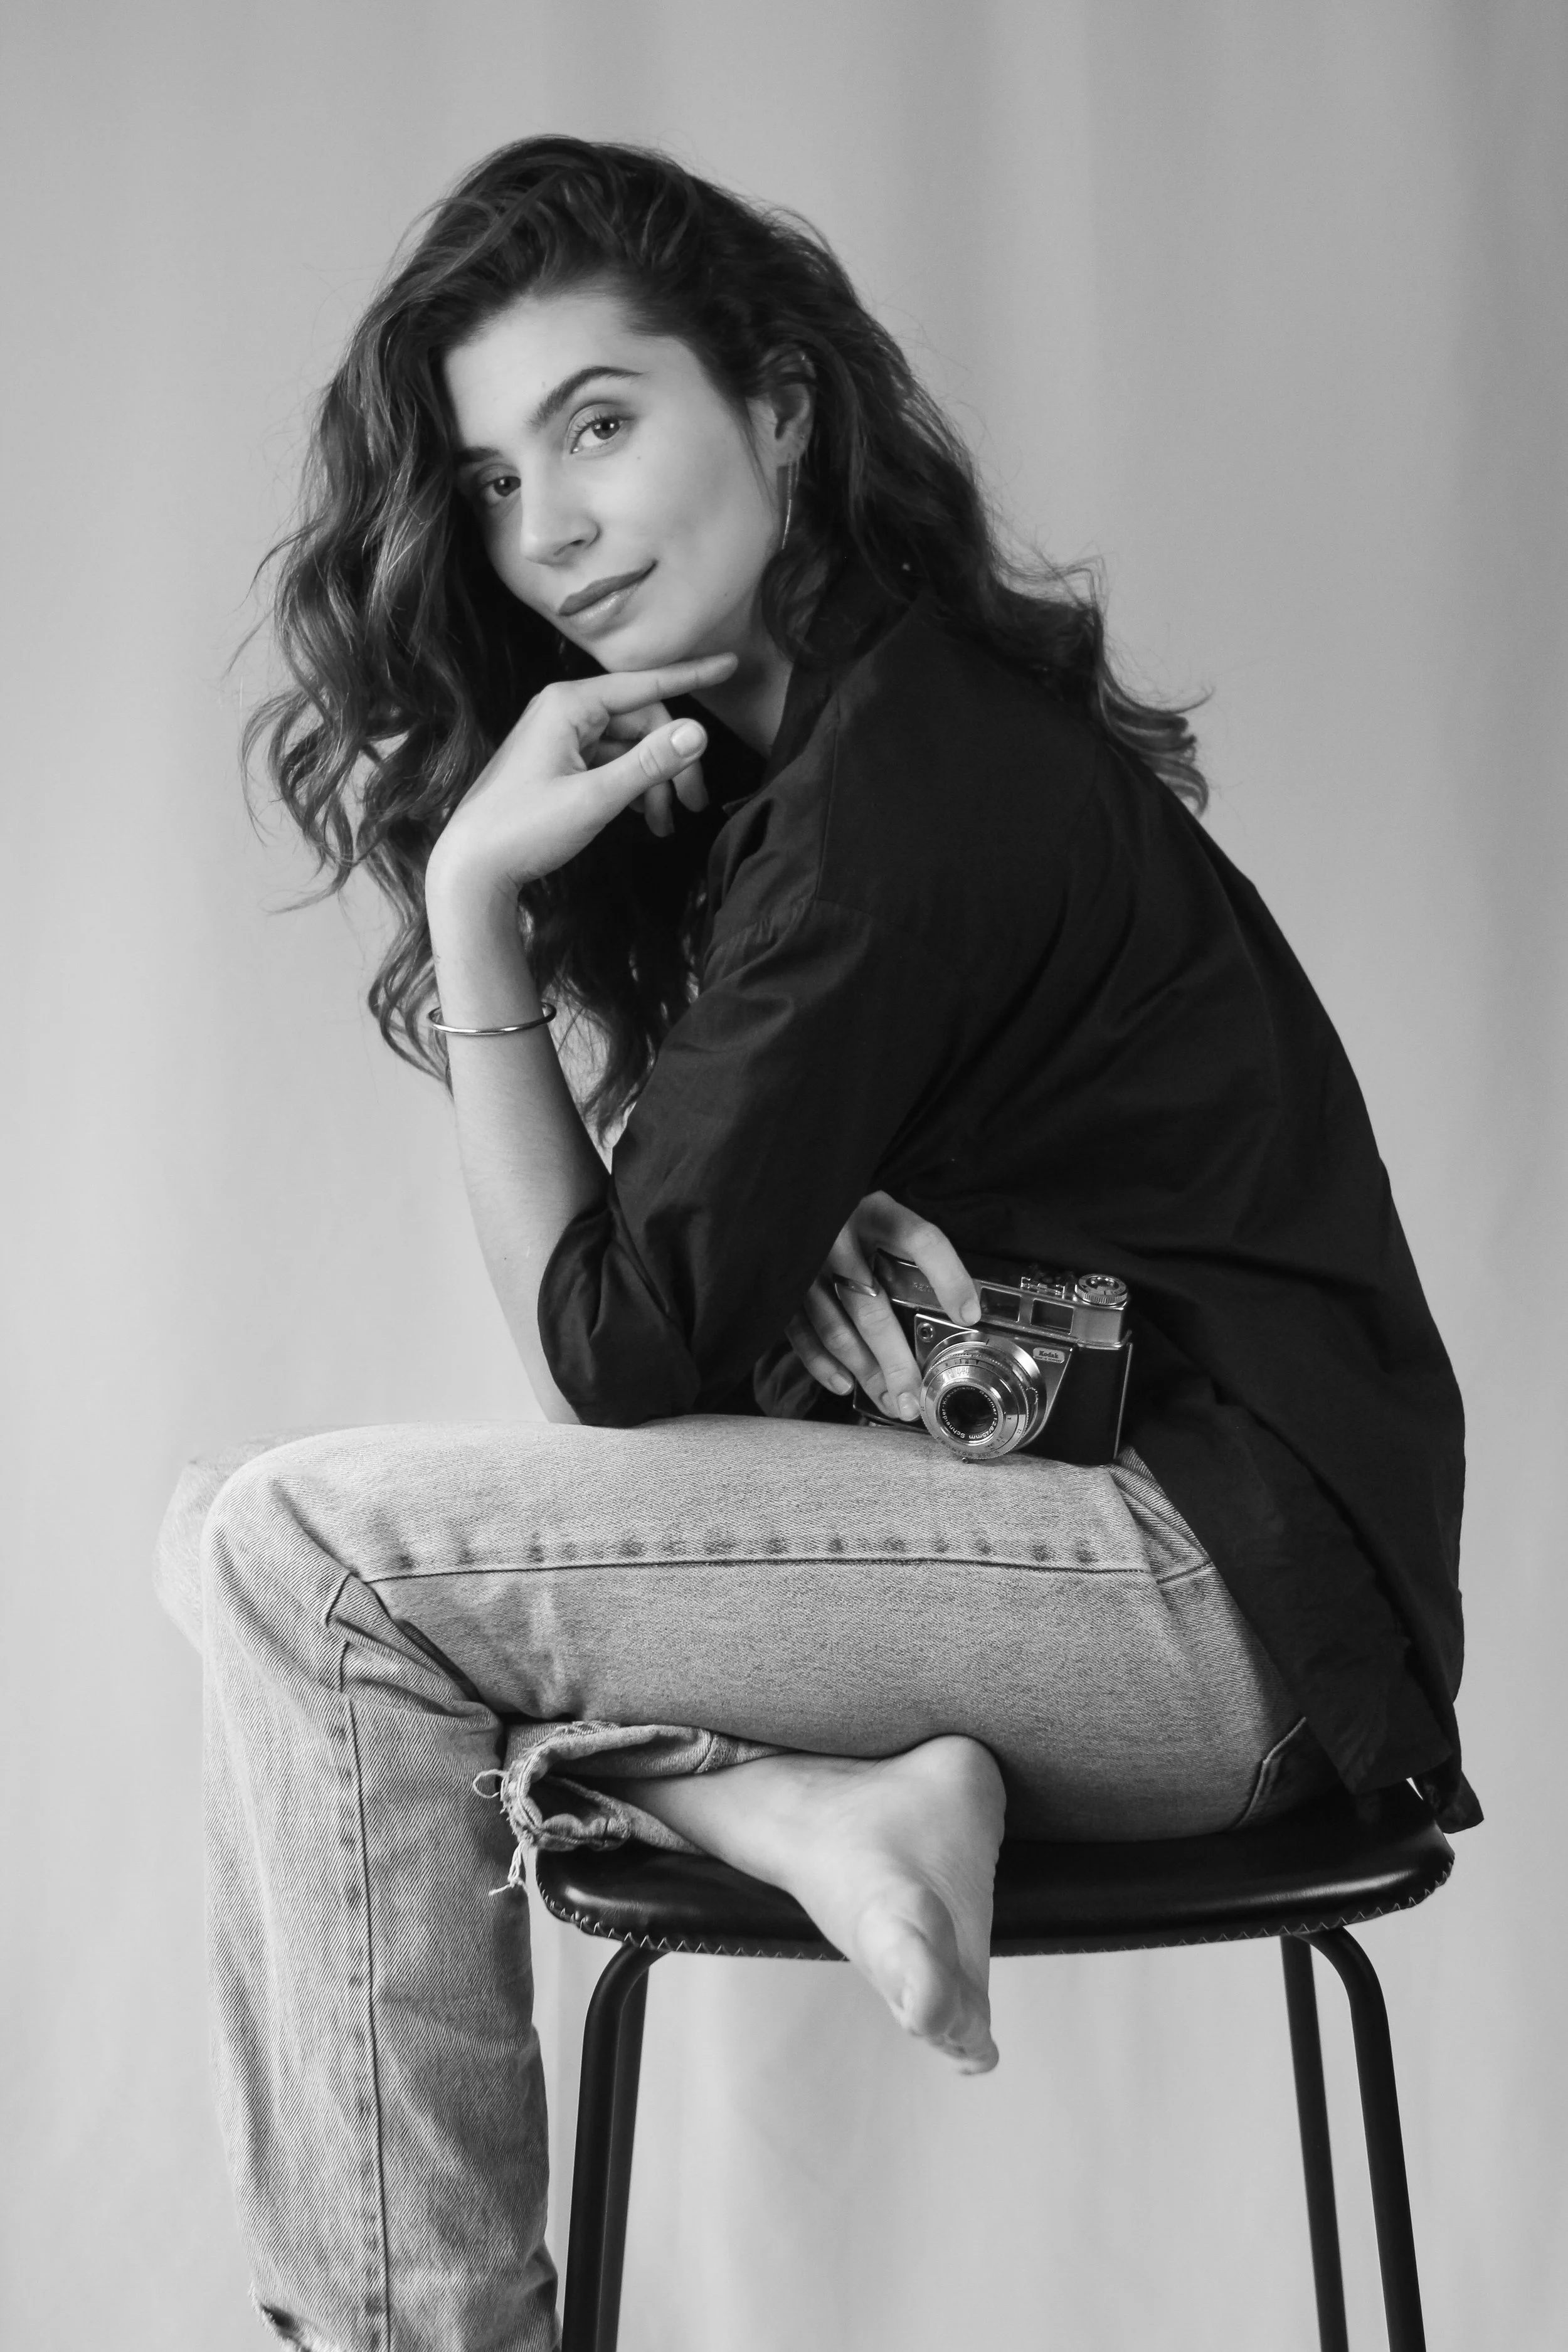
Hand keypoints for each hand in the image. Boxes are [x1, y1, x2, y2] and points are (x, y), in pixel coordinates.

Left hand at [426, 652, 739, 897]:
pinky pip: (611, 763)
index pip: (645, 683)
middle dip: (671, 761)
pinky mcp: (559, 762)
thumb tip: (699, 732)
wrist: (472, 867)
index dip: (691, 676)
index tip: (730, 665)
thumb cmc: (524, 828)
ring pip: (629, 746)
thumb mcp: (595, 798)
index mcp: (569, 704)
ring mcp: (561, 737)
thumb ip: (650, 763)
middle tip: (693, 806)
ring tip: (663, 825)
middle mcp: (564, 711)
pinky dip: (632, 787)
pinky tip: (642, 817)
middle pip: (642, 721)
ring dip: (654, 782)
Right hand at [785, 1191, 980, 1420]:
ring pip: (836, 1329)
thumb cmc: (850, 1213)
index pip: (920, 1240)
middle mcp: (837, 1236)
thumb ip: (910, 1251)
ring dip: (864, 1372)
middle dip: (895, 1362)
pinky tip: (845, 1385)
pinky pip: (800, 1332)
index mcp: (876, 1212)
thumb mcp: (885, 1214)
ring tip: (890, 1401)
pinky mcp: (782, 1283)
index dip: (948, 1277)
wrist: (788, 1187)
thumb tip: (959, 1308)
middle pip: (872, 1308)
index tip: (969, 1315)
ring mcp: (806, 1262)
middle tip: (914, 1400)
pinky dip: (821, 1363)